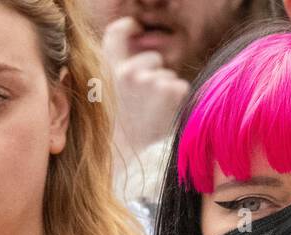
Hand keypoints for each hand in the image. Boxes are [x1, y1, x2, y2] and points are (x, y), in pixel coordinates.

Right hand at [102, 17, 189, 153]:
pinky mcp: (172, 90)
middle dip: (152, 75)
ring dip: (164, 90)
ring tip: (151, 111)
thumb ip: (119, 70)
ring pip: (167, 75)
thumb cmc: (121, 124)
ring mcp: (152, 80)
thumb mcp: (110, 94)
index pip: (117, 32)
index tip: (135, 28)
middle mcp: (130, 71)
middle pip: (152, 59)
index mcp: (111, 69)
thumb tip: (136, 53)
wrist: (127, 152)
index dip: (128, 26)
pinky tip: (164, 113)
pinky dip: (177, 99)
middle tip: (143, 101)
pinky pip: (181, 86)